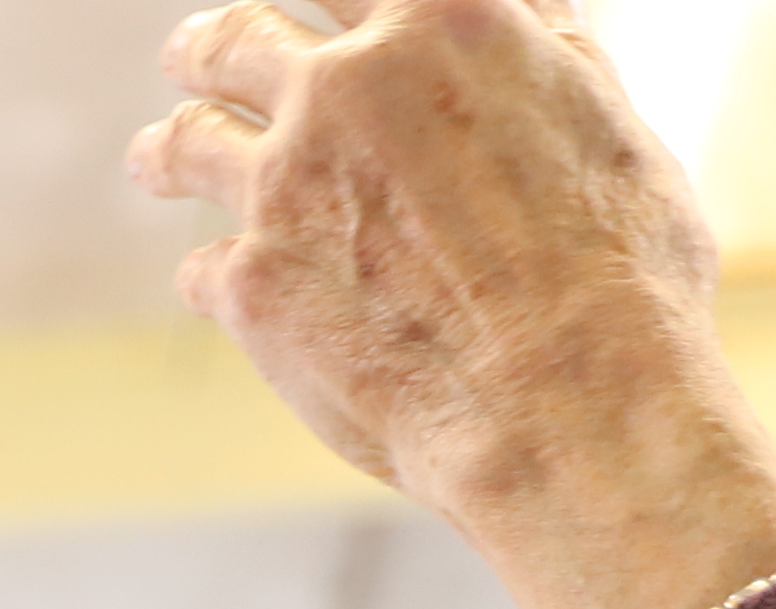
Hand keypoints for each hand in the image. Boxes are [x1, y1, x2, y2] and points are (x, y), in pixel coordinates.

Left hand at [136, 2, 775, 608]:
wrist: (569, 402)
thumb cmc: (620, 269)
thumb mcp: (603, 113)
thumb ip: (537, 49)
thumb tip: (513, 10)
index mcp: (445, 19)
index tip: (298, 5)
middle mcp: (346, 84)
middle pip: (235, 37)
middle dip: (205, 46)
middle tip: (192, 56)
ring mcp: (283, 182)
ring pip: (184, 141)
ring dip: (166, 147)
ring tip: (155, 158)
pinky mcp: (246, 282)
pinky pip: (203, 267)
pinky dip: (218, 276)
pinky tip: (227, 290)